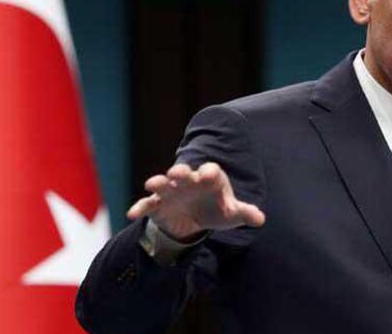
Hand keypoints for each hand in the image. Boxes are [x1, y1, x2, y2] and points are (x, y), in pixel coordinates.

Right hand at [126, 162, 265, 241]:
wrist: (195, 219)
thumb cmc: (217, 210)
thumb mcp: (232, 214)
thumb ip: (245, 213)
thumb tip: (260, 219)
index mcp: (209, 178)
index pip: (210, 171)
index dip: (209, 173)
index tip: (207, 176)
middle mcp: (188, 181)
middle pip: (183, 172)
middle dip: (180, 172)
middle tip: (176, 173)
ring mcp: (171, 192)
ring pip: (162, 183)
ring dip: (158, 182)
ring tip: (151, 184)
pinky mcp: (157, 205)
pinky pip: (147, 204)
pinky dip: (140, 207)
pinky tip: (132, 214)